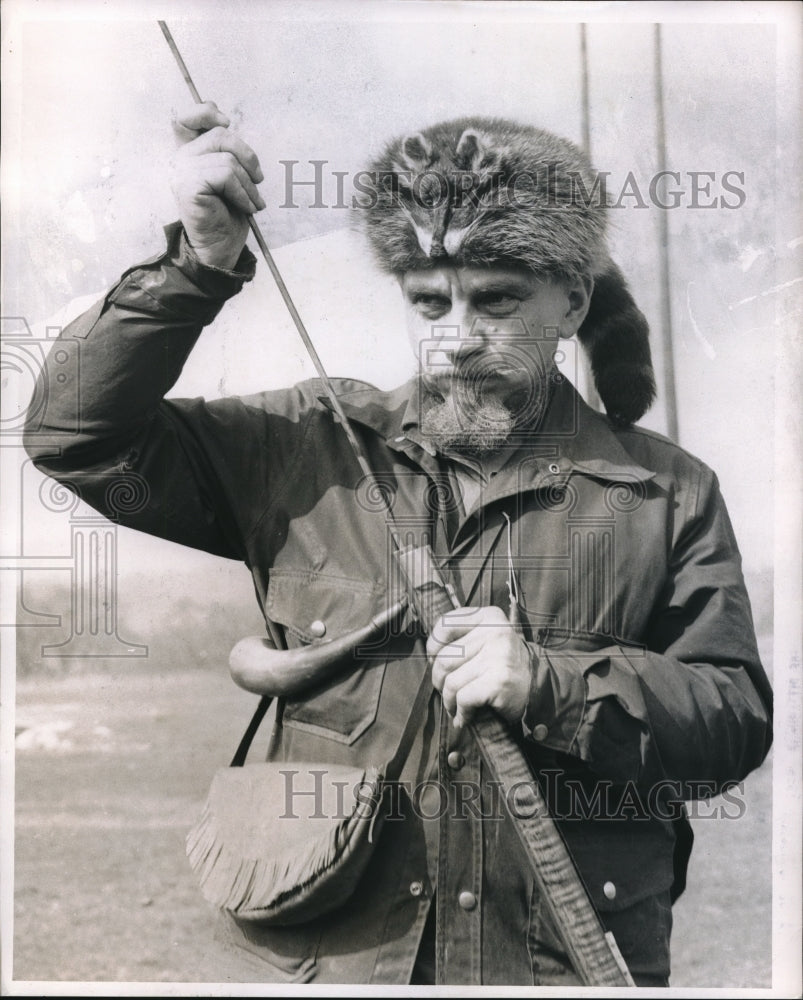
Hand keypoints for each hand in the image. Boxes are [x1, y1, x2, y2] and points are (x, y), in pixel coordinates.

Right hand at [169, 102, 264, 268]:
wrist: (221, 249)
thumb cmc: (228, 214)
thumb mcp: (231, 175)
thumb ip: (225, 149)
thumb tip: (225, 122)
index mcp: (189, 154)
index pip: (187, 118)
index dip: (206, 112)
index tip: (226, 122)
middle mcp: (180, 159)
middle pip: (220, 135)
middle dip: (248, 157)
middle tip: (259, 180)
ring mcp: (181, 172)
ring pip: (227, 159)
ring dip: (249, 184)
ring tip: (253, 202)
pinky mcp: (188, 186)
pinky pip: (225, 175)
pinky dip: (243, 193)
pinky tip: (247, 208)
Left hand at [427, 606, 531, 728]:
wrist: (538, 688)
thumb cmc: (502, 664)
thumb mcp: (487, 638)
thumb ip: (462, 636)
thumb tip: (429, 652)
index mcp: (489, 616)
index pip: (444, 626)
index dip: (433, 647)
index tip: (437, 660)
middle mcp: (495, 632)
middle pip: (444, 659)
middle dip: (439, 680)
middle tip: (448, 691)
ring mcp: (498, 656)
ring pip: (450, 682)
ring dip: (449, 700)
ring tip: (456, 706)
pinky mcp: (499, 681)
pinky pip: (463, 698)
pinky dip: (461, 712)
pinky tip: (466, 716)